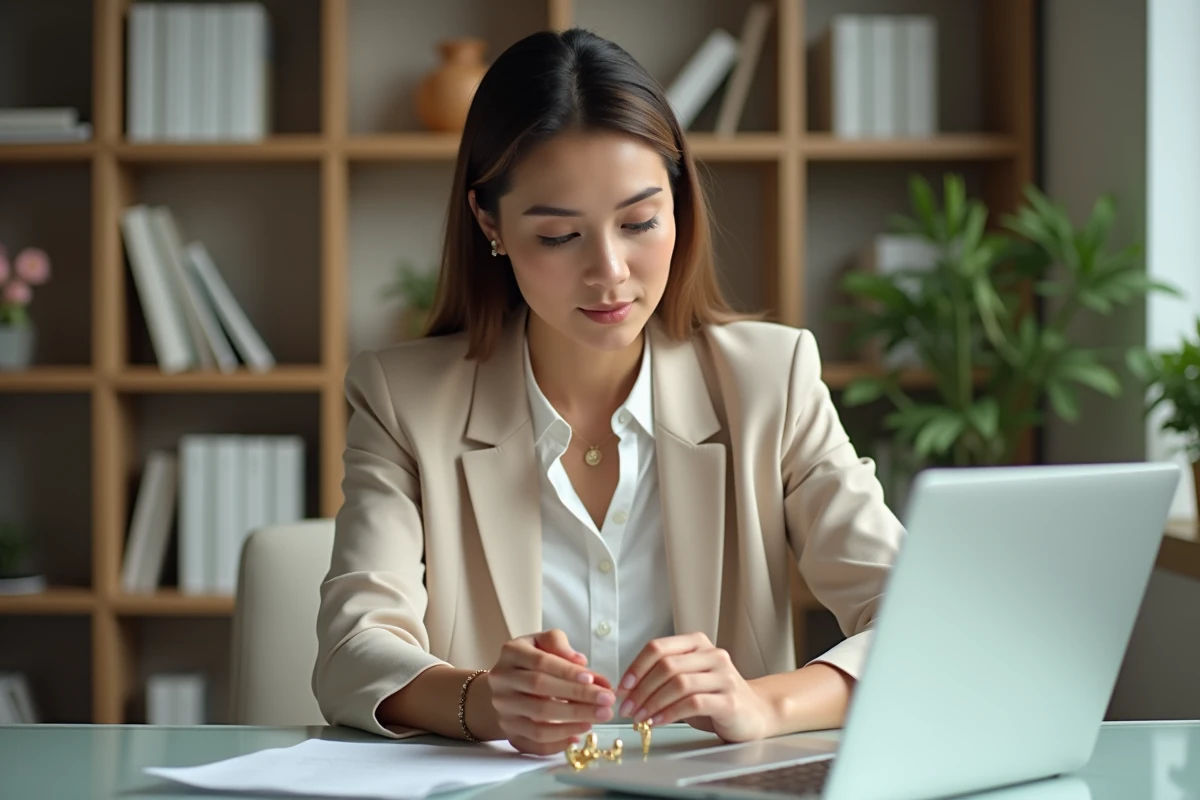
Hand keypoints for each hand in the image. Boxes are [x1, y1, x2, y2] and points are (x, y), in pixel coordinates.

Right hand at [487, 629, 615, 755]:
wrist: (503, 687)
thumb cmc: (530, 661)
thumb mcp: (541, 642)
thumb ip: (560, 645)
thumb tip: (581, 662)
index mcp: (511, 653)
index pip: (541, 662)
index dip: (567, 671)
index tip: (592, 679)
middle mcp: (502, 682)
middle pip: (540, 690)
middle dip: (578, 696)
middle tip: (607, 701)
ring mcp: (503, 710)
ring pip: (538, 721)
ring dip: (572, 721)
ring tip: (598, 717)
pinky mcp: (509, 732)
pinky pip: (534, 743)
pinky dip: (558, 743)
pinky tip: (578, 735)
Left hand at [614, 633, 775, 742]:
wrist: (756, 713)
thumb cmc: (715, 698)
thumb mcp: (688, 680)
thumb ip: (664, 677)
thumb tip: (628, 690)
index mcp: (697, 643)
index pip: (658, 647)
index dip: (636, 667)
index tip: (623, 687)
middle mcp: (712, 654)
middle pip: (667, 665)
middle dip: (641, 689)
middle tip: (628, 708)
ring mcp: (724, 676)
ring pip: (679, 683)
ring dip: (653, 702)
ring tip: (640, 718)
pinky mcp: (730, 700)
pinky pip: (693, 703)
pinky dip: (670, 713)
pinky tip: (658, 722)